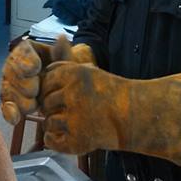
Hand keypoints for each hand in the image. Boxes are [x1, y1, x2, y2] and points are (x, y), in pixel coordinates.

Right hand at [0, 36, 94, 125]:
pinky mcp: (11, 100)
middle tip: (34, 90)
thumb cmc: (65, 75)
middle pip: (10, 69)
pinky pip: (6, 104)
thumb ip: (64, 54)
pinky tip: (14, 119)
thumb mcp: (67, 64)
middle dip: (21, 82)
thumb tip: (61, 37)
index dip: (25, 60)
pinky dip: (9, 112)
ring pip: (6, 88)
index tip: (34, 69)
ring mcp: (11, 83)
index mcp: (30, 52)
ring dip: (16, 98)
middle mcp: (16, 65)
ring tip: (30, 108)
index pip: (22, 51)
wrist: (65, 95)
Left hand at [40, 63, 180, 171]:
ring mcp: (74, 119)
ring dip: (57, 125)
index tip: (69, 92)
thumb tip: (57, 39)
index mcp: (73, 74)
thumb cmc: (112, 93)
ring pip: (48, 123)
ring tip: (77, 122)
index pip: (46, 79)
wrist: (136, 117)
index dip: (54, 88)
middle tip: (75, 110)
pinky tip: (72, 134)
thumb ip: (66, 61)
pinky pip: (51, 140)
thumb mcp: (89, 71)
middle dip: (54, 107)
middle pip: (44, 102)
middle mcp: (72, 94)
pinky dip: (57, 140)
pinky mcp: (77, 140)